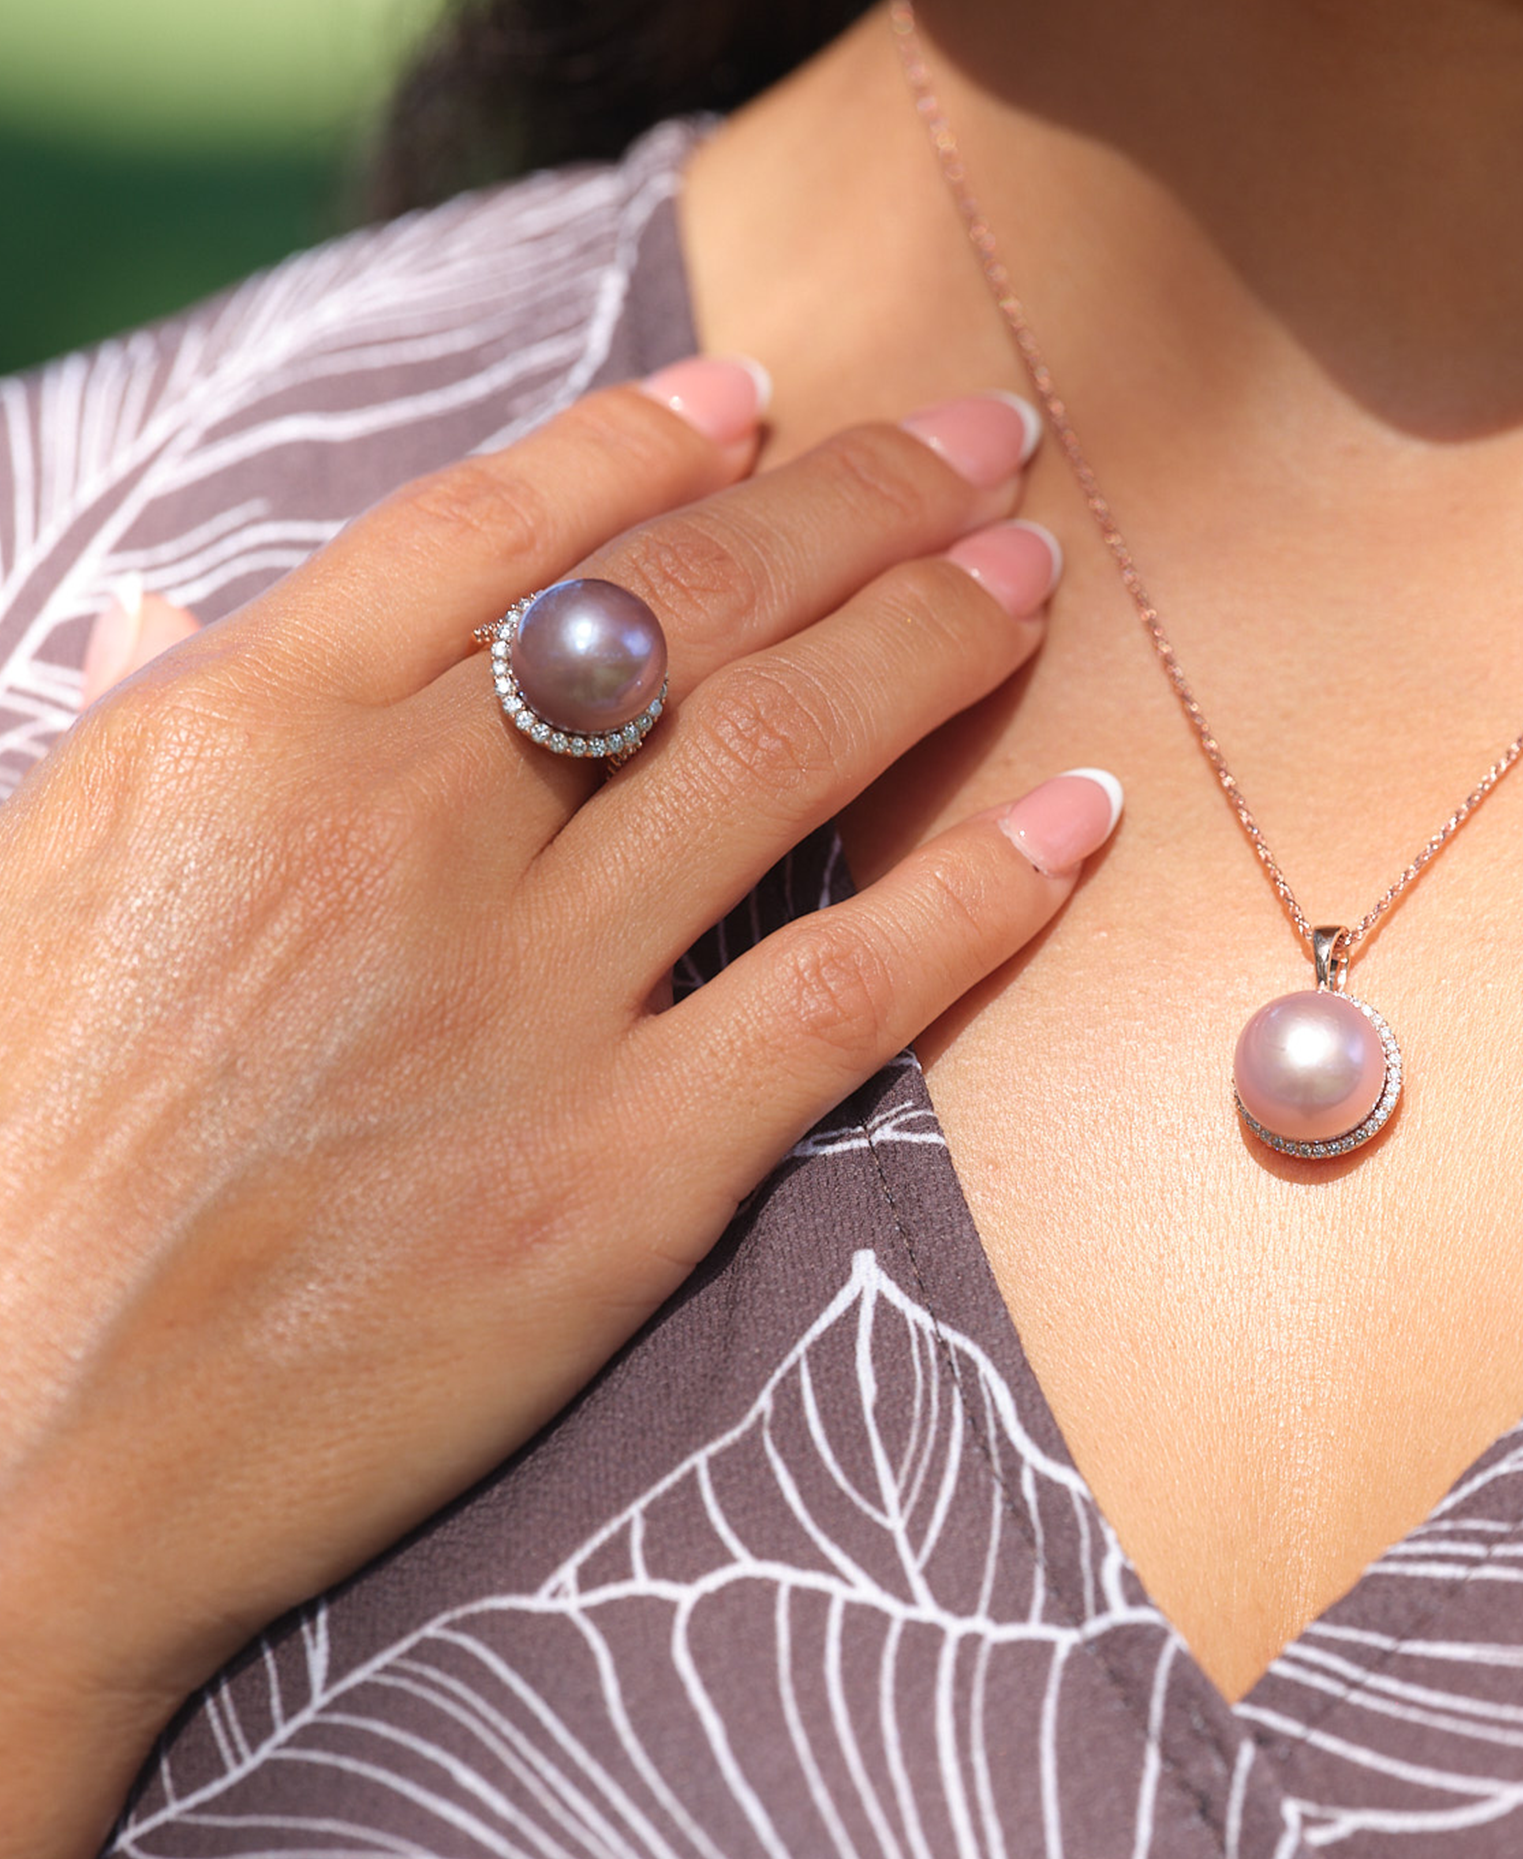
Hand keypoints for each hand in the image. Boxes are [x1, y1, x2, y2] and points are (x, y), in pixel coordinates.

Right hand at [0, 364, 1114, 1858]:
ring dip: (935, 639)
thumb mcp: (26, 886)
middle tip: (981, 444)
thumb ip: (149, 736)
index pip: (497, 526)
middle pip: (684, 603)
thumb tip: (191, 621)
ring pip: (784, 752)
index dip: (651, 440)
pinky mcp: (619, 1178)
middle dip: (859, 501)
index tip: (762, 396)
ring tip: (1034, 577)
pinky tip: (1079, 820)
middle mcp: (401, 830)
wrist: (1, 1462)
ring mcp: (525, 1004)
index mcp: (241, 733)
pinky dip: (983, 894)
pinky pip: (843, 991)